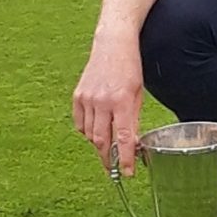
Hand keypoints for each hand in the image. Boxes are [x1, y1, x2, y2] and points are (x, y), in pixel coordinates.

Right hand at [73, 29, 143, 173]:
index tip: (127, 173)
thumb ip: (133, 120)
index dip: (125, 159)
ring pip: (90, 134)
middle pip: (102, 141)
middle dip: (108, 158)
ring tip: (108, 145)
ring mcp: (87, 98)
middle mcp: (102, 101)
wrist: (112, 43)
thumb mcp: (138, 94)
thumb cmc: (130, 68)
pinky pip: (80, 123)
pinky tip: (96, 128)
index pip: (123, 138)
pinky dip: (87, 131)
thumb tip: (132, 145)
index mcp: (122, 101)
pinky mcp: (77, 96)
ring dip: (99, 144)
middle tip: (113, 168)